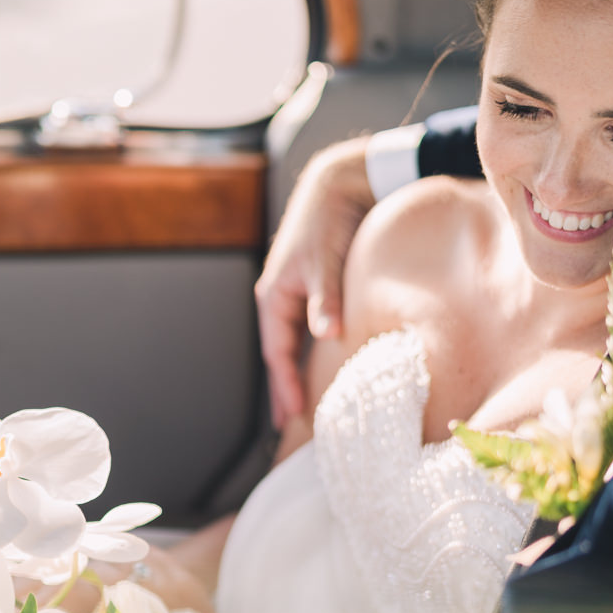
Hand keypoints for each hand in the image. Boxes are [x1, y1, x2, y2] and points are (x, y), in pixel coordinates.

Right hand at [254, 136, 375, 427]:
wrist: (338, 184)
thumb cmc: (329, 221)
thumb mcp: (326, 261)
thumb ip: (326, 299)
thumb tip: (325, 334)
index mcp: (274, 297)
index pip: (276, 354)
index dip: (285, 387)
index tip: (294, 418)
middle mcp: (280, 300)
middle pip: (280, 355)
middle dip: (286, 389)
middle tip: (295, 427)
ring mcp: (295, 296)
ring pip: (293, 345)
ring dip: (298, 374)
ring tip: (308, 405)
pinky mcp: (312, 290)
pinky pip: (307, 332)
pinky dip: (312, 354)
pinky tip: (324, 368)